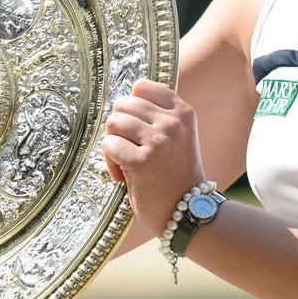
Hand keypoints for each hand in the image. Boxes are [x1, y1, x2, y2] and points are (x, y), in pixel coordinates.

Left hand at [102, 79, 205, 232]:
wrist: (188, 211)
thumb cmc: (174, 173)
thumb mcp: (177, 135)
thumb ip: (156, 114)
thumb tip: (121, 99)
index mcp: (183, 111)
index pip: (141, 87)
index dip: (132, 108)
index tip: (139, 130)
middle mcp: (173, 123)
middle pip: (123, 104)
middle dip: (120, 128)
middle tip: (131, 150)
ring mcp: (159, 141)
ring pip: (113, 123)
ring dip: (113, 145)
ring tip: (127, 163)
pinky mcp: (143, 161)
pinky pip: (109, 145)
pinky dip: (110, 162)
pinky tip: (123, 176)